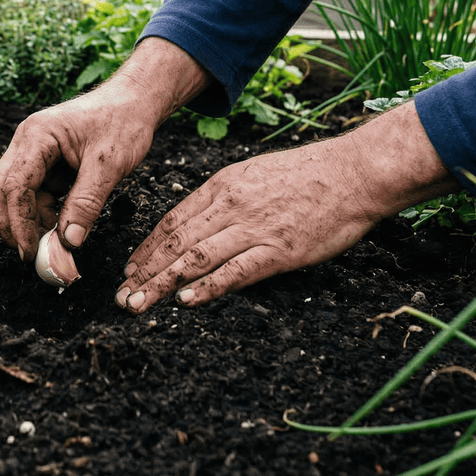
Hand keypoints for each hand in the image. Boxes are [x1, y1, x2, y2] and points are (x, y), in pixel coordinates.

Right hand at [0, 38, 211, 263]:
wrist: (135, 102)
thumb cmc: (123, 123)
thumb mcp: (109, 165)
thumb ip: (86, 204)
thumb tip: (68, 243)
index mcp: (37, 136)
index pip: (14, 185)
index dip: (18, 222)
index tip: (30, 252)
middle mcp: (27, 142)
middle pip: (2, 190)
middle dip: (12, 224)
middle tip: (30, 255)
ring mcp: (33, 152)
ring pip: (17, 195)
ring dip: (31, 221)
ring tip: (53, 244)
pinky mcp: (44, 163)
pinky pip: (35, 193)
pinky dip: (44, 214)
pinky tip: (61, 227)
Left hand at [115, 101, 460, 312]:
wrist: (354, 172)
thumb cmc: (310, 175)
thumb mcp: (255, 175)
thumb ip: (226, 200)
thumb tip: (201, 223)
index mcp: (223, 187)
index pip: (172, 221)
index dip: (147, 248)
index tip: (129, 270)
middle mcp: (230, 206)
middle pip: (175, 242)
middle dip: (144, 271)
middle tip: (121, 297)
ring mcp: (254, 228)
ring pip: (196, 257)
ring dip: (162, 283)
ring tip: (139, 304)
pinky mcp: (279, 249)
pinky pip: (236, 271)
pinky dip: (209, 286)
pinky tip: (187, 300)